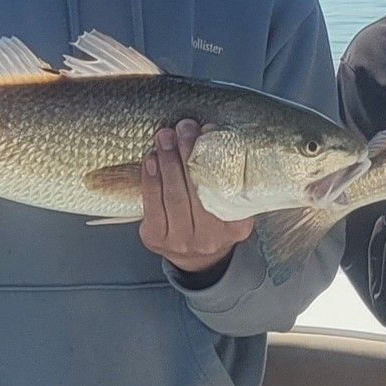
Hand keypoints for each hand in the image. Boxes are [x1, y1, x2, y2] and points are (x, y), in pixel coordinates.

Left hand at [140, 119, 253, 275]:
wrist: (196, 257)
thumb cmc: (214, 220)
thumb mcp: (231, 206)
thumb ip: (228, 178)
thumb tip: (210, 131)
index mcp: (235, 226)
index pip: (226, 190)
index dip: (215, 159)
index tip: (208, 131)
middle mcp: (210, 237)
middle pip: (197, 191)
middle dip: (188, 154)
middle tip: (183, 127)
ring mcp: (181, 240)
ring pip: (174, 196)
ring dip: (168, 162)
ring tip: (165, 137)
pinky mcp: (156, 238)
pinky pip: (152, 206)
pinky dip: (150, 180)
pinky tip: (151, 160)